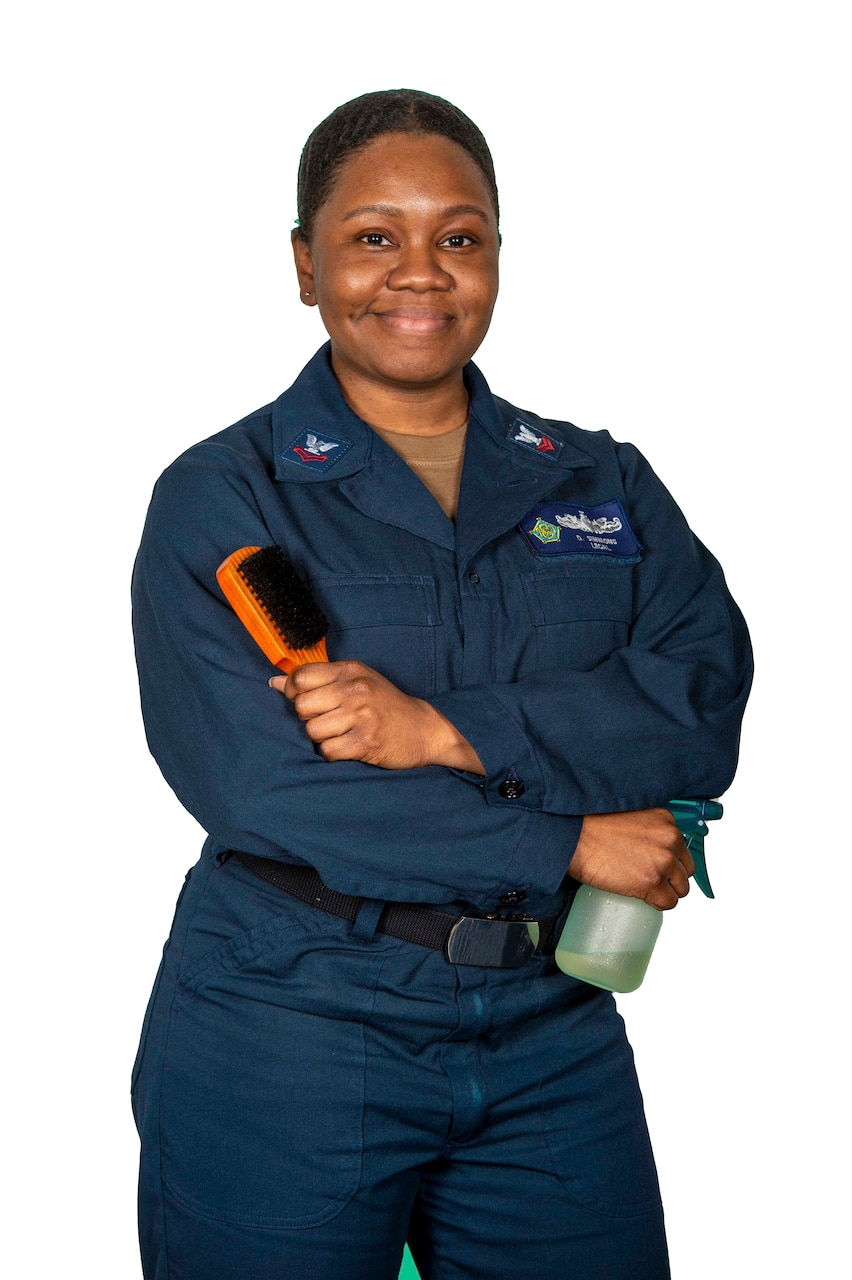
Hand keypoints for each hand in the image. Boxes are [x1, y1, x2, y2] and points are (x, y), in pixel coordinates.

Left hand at [269, 661, 485, 772]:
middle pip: (302, 706)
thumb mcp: (357, 681)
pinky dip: (333, 753)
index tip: (305, 701)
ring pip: (312, 731)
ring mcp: (362, 716)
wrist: (424, 729)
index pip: (301, 677)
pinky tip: (348, 746)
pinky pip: (328, 751)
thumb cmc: (385, 704)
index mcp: (351, 670)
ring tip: (341, 733)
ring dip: (322, 737)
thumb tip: (274, 682)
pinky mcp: (366, 742)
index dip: (293, 692)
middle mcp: (356, 689)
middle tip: (328, 720)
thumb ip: (318, 679)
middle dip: (309, 718)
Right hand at [569, 809, 694, 909]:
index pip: (681, 848)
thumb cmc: (591, 826)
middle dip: (670, 876)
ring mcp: (663, 862)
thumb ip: (647, 828)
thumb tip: (650, 845)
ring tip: (644, 888)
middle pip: (685, 870)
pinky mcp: (652, 883)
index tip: (656, 863)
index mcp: (666, 821)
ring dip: (665, 891)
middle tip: (649, 877)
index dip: (669, 859)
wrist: (574, 837)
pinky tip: (644, 897)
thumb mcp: (628, 816)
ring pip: (680, 889)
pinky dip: (657, 904)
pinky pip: (668, 903)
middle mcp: (670, 840)